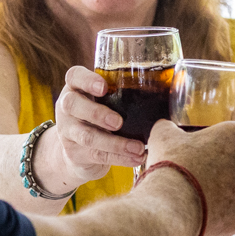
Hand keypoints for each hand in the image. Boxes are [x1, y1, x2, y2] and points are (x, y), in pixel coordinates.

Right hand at [45, 65, 146, 179]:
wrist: (78, 151)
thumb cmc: (100, 117)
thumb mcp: (104, 101)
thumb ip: (121, 93)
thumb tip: (168, 85)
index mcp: (75, 88)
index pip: (74, 76)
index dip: (87, 80)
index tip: (104, 87)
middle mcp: (66, 107)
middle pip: (72, 105)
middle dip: (97, 113)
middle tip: (119, 122)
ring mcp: (67, 132)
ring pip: (87, 136)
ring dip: (115, 143)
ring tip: (138, 147)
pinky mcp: (74, 153)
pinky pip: (97, 156)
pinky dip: (119, 158)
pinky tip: (136, 158)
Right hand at [144, 119, 234, 235]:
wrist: (172, 207)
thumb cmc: (171, 165)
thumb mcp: (163, 136)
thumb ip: (169, 127)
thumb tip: (165, 127)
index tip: (222, 147)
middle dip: (230, 166)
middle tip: (204, 170)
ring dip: (227, 189)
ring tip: (199, 193)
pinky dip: (224, 210)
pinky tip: (203, 209)